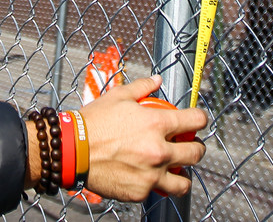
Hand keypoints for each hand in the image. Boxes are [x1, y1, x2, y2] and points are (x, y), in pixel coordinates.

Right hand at [78, 75, 207, 200]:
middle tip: (189, 146)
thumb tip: (157, 80)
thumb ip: (142, 87)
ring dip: (183, 174)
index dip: (200, 119)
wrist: (72, 150)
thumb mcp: (118, 96)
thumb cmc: (94, 122)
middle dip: (197, 148)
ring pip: (183, 183)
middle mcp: (159, 151)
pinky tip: (146, 175)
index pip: (195, 121)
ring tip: (176, 170)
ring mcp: (151, 175)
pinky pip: (156, 190)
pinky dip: (154, 184)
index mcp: (157, 124)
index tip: (197, 120)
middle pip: (196, 153)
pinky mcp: (140, 192)